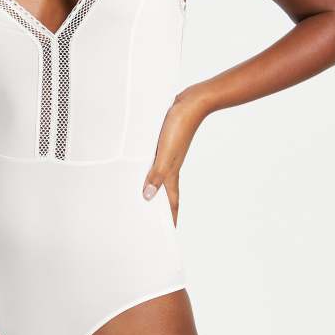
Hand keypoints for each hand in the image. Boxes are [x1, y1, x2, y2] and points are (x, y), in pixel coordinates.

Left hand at [142, 85, 211, 224]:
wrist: (192, 103)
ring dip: (153, 186)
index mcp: (172, 171)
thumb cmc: (180, 126)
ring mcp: (169, 153)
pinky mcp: (166, 141)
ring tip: (142, 197)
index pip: (172, 201)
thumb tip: (148, 198)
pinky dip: (150, 168)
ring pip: (160, 176)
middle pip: (166, 191)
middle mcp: (171, 165)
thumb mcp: (165, 153)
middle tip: (149, 219)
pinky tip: (142, 166)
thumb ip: (156, 175)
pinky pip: (156, 161)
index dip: (171, 217)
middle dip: (159, 206)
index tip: (169, 232)